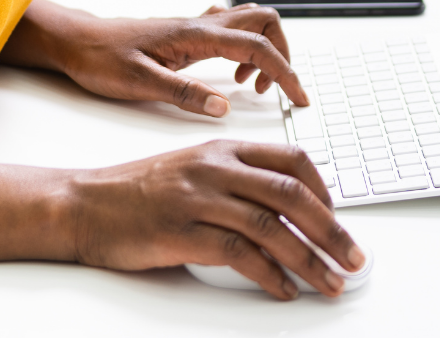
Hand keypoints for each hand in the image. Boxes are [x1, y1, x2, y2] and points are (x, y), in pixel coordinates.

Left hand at [2, 0, 308, 117]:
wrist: (76, 42)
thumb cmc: (100, 60)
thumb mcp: (139, 83)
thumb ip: (183, 94)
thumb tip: (222, 105)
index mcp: (194, 35)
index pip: (257, 47)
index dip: (284, 73)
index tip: (297, 98)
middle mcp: (200, 24)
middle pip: (264, 21)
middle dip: (282, 53)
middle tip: (277, 89)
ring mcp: (195, 26)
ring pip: (250, 22)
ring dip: (264, 50)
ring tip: (251, 86)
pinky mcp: (187, 33)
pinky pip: (231, 30)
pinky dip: (245, 48)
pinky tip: (230, 75)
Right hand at [67, 138, 362, 297]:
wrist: (85, 204)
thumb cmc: (138, 191)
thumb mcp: (192, 169)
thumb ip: (235, 180)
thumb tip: (284, 210)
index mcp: (222, 149)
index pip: (291, 159)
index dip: (324, 191)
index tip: (339, 219)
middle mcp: (215, 168)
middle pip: (291, 193)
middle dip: (331, 230)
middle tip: (354, 258)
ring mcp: (198, 198)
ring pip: (271, 226)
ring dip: (309, 259)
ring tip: (329, 282)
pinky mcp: (182, 232)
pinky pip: (239, 254)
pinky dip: (269, 275)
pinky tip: (283, 290)